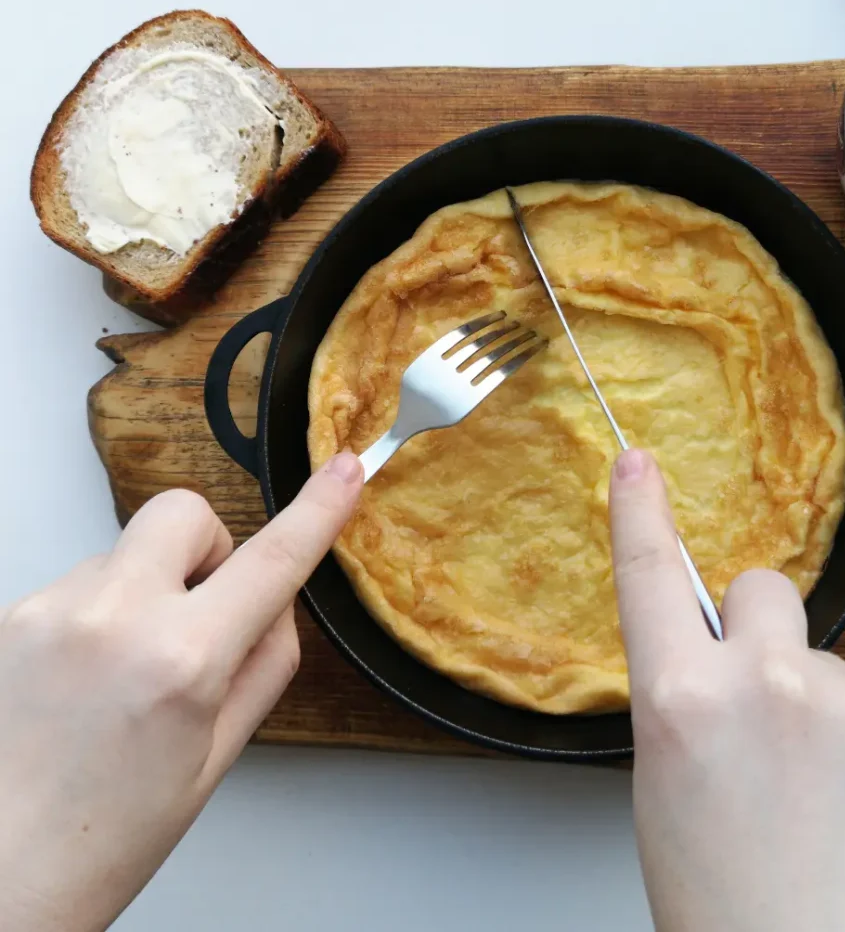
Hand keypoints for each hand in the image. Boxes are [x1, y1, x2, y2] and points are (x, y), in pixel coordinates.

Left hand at [0, 453, 362, 931]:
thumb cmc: (99, 841)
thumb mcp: (216, 757)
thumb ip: (264, 665)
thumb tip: (276, 602)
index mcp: (179, 662)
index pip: (273, 560)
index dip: (318, 509)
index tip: (343, 471)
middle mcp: (110, 619)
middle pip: (184, 512)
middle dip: (208, 545)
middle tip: (202, 605)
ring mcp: (48, 611)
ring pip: (126, 551)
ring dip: (144, 590)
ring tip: (123, 675)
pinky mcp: (9, 616)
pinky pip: (80, 583)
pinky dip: (98, 614)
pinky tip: (83, 680)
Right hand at [610, 449, 844, 931]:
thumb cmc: (724, 913)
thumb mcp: (666, 793)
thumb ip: (689, 707)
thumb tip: (717, 668)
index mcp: (683, 702)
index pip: (651, 578)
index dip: (639, 512)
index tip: (638, 462)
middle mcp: (767, 685)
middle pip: (763, 590)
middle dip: (757, 630)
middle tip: (760, 702)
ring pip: (823, 664)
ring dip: (815, 707)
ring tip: (815, 798)